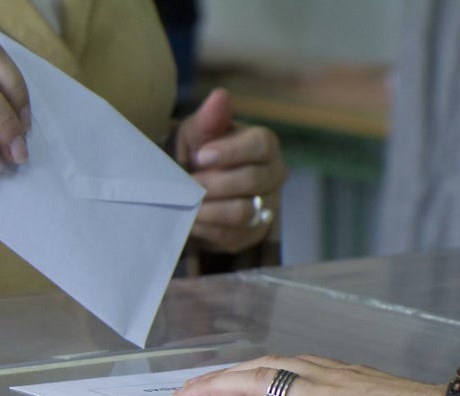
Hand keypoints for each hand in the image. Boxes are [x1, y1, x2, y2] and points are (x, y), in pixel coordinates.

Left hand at [172, 89, 287, 253]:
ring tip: (186, 201)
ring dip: (209, 207)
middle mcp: (273, 175)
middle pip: (251, 180)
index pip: (261, 144)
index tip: (200, 156)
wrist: (193, 191)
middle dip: (213, 183)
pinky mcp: (250, 234)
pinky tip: (189, 217)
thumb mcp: (198, 133)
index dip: (230, 151)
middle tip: (187, 183)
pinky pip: (230, 234)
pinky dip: (206, 226)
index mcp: (265, 145)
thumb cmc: (200, 154)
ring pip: (242, 211)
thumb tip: (219, 96)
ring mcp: (265, 207)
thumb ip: (209, 118)